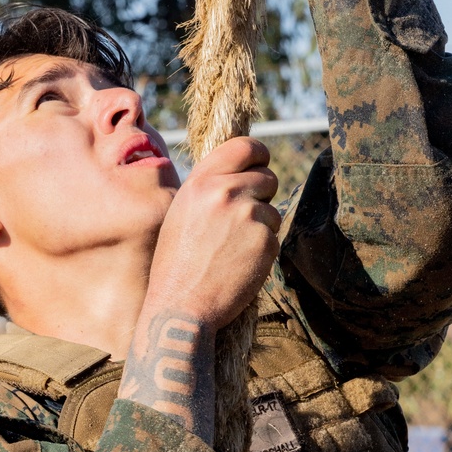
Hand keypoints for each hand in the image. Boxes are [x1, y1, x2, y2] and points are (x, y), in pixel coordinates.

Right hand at [142, 137, 279, 330]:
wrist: (181, 306)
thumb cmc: (177, 261)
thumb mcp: (183, 210)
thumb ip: (210, 186)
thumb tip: (241, 170)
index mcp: (202, 180)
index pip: (245, 146)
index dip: (259, 154)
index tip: (261, 163)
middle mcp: (226, 191)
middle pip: (267, 177)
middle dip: (262, 194)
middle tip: (244, 219)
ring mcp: (249, 215)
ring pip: (272, 210)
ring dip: (261, 226)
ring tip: (231, 248)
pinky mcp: (266, 241)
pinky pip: (273, 237)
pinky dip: (262, 249)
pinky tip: (238, 264)